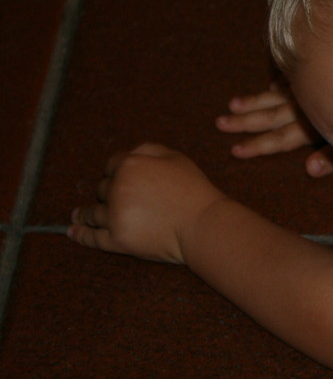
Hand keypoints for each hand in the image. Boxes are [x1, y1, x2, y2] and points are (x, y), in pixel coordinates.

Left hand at [68, 143, 226, 263]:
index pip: (111, 165)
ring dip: (85, 212)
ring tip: (78, 215)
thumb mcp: (175, 157)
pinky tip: (73, 231)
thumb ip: (148, 149)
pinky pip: (92, 237)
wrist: (202, 224)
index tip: (121, 176)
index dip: (117, 170)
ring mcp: (115, 217)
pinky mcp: (116, 240)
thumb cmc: (192, 189)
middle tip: (116, 197)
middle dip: (108, 191)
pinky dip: (80, 234)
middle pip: (102, 188)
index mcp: (130, 166)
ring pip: (92, 212)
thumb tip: (129, 154)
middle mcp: (117, 189)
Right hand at [216, 83, 332, 176]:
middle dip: (244, 121)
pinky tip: (271, 85)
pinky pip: (294, 78)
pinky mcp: (317, 74)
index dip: (258, 146)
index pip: (281, 138)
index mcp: (316, 125)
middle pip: (271, 116)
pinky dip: (280, 83)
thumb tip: (309, 169)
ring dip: (255, 101)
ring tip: (233, 104)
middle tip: (220, 123)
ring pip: (277, 95)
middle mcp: (307, 105)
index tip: (234, 151)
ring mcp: (311, 88)